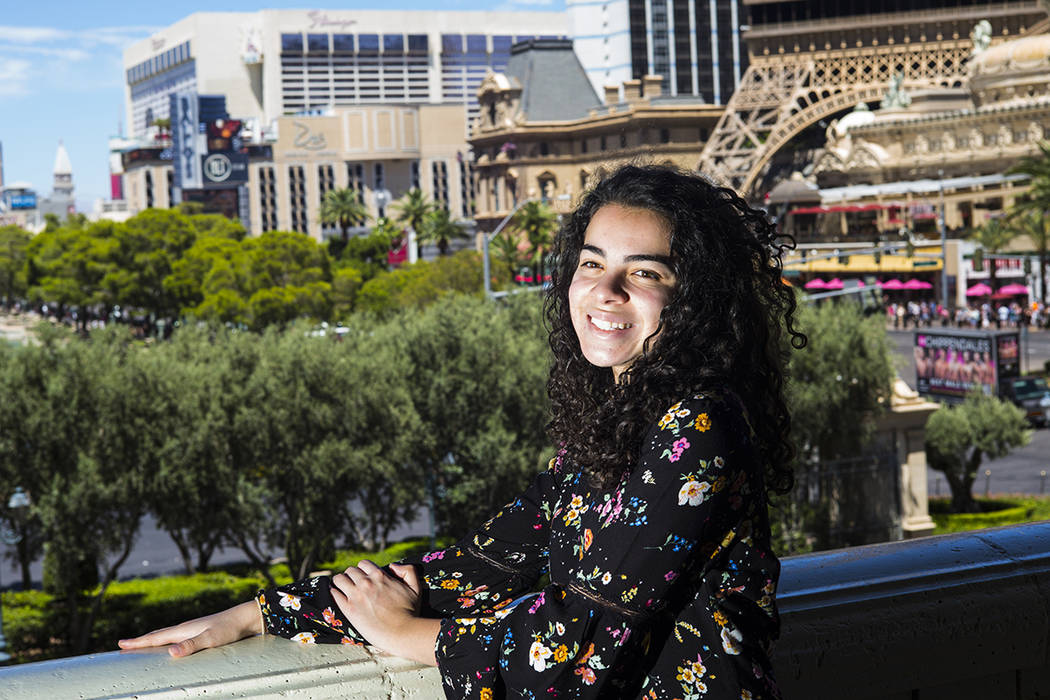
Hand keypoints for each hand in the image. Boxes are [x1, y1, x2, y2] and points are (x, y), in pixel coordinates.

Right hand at [118, 600, 261, 657]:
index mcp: (184, 630)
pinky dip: (167, 642)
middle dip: (140, 641)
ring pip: (167, 636)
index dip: (137, 642)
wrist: (247, 618)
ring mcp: (193, 630)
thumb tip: (170, 653)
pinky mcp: (202, 633)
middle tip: (124, 645)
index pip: (155, 637)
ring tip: (143, 645)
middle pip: (158, 636)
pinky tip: (172, 646)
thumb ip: (191, 646)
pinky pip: (178, 639)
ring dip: (153, 641)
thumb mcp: (210, 639)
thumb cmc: (230, 629)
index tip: (120, 643)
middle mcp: (186, 629)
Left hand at [331, 560, 438, 664]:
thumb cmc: (410, 612)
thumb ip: (408, 571)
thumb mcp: (415, 587)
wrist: (402, 632)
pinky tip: (337, 595)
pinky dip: (335, 593)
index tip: (363, 577)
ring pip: (339, 579)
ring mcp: (356, 595)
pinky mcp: (349, 609)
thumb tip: (393, 566)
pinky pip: (335, 594)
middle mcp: (366, 582)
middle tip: (353, 584)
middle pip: (350, 571)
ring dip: (340, 582)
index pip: (363, 564)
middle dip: (351, 576)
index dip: (362, 570)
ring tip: (342, 588)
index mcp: (380, 575)